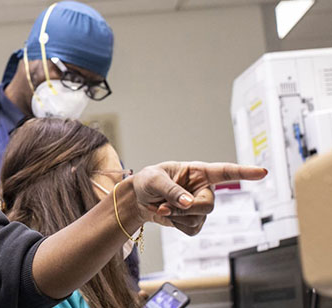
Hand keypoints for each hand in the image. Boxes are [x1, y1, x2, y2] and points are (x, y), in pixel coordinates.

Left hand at [131, 162, 266, 234]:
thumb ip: (171, 190)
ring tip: (161, 207)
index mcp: (198, 172)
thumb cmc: (148, 181)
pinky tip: (168, 216)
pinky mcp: (194, 221)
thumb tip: (189, 202)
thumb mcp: (154, 179)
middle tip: (165, 207)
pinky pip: (192, 230)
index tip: (262, 172)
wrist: (139, 199)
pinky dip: (176, 225)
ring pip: (199, 219)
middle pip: (209, 205)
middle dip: (186, 210)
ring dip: (177, 217)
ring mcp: (200, 206)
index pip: (225, 172)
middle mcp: (204, 189)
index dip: (245, 172)